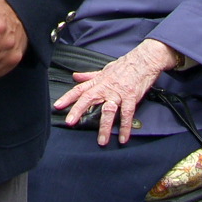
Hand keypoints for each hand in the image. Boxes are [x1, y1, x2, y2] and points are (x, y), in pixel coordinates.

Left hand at [55, 38, 175, 144]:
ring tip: (101, 141)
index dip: (68, 98)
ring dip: (104, 127)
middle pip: (89, 99)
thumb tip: (75, 76)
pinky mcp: (131, 97)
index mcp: (98, 82)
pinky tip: (123, 138)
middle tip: (70, 122)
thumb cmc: (124, 66)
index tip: (57, 106)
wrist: (144, 60)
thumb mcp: (104, 69)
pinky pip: (127, 114)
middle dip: (78, 110)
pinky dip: (125, 127)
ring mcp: (118, 93)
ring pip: (109, 110)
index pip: (80, 89)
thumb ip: (89, 76)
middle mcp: (106, 88)